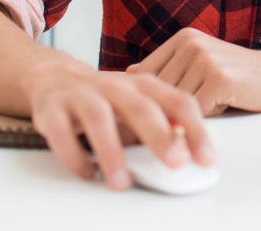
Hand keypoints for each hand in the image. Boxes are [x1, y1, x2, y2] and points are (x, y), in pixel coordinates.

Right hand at [24, 59, 213, 189]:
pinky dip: (73, 154)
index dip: (195, 129)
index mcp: (144, 84)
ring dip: (111, 151)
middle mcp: (115, 85)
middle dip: (159, 135)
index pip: (177, 101)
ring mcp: (82, 95)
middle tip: (176, 162)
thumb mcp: (139, 104)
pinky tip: (86, 173)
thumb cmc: (106, 98)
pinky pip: (61, 132)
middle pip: (141, 106)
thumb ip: (163, 124)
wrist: (55, 78)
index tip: (207, 158)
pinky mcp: (53, 110)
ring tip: (122, 182)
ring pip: (98, 117)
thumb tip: (190, 153)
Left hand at [127, 28, 260, 115]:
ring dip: (185, 116)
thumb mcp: (199, 61)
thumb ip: (168, 66)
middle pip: (157, 91)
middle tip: (171, 122)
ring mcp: (205, 59)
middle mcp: (191, 44)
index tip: (145, 115)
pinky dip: (202, 120)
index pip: (145, 74)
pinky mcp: (219, 79)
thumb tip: (129, 74)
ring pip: (175, 103)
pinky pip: (194, 111)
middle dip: (162, 110)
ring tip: (202, 112)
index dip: (144, 98)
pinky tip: (216, 113)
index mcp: (183, 38)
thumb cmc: (238, 75)